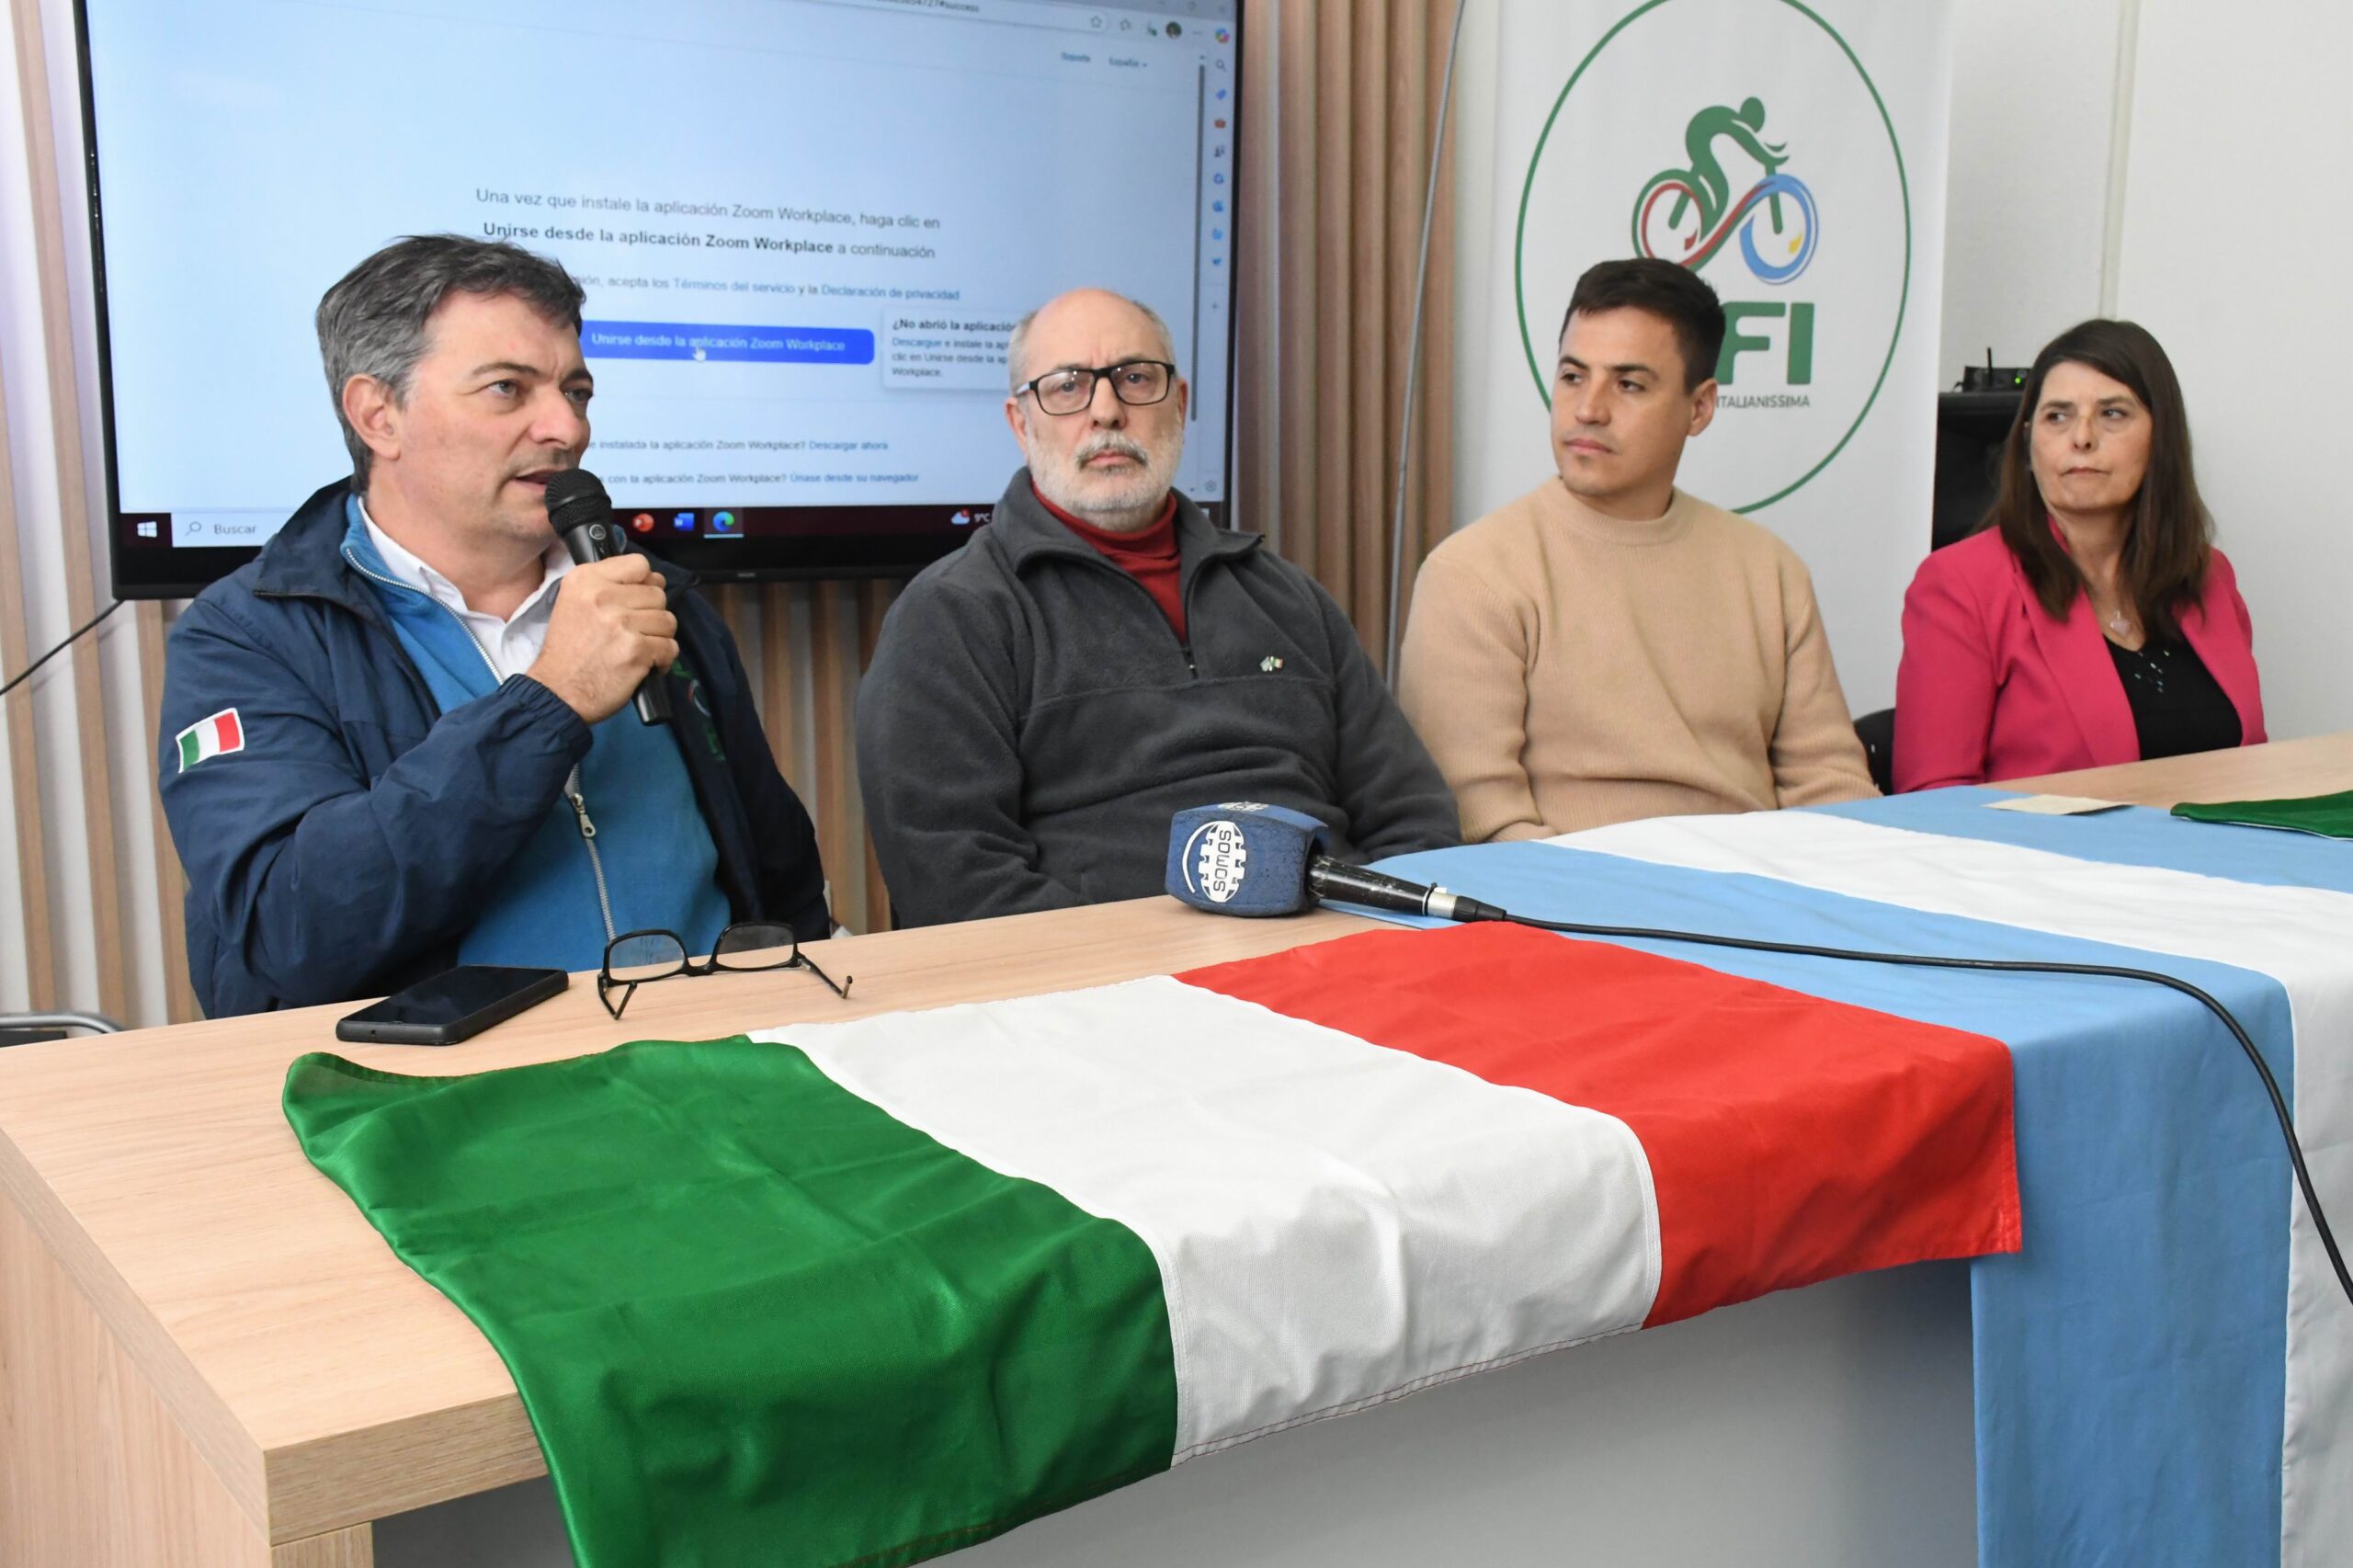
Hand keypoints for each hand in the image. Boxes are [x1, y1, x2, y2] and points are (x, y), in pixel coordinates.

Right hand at [525, 555, 677, 722]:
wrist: (558, 691)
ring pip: (668, 620)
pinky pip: (670, 647)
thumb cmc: (568, 649)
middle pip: (657, 594)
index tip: (635, 600)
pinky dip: (663, 659)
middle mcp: (603, 596)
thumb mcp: (575, 602)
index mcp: (586, 579)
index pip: (639, 564)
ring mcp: (621, 623)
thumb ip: (608, 585)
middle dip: (652, 614)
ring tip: (638, 647)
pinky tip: (645, 664)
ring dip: (659, 637)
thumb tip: (652, 580)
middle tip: (634, 631)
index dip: (644, 583)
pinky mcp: (636, 650)